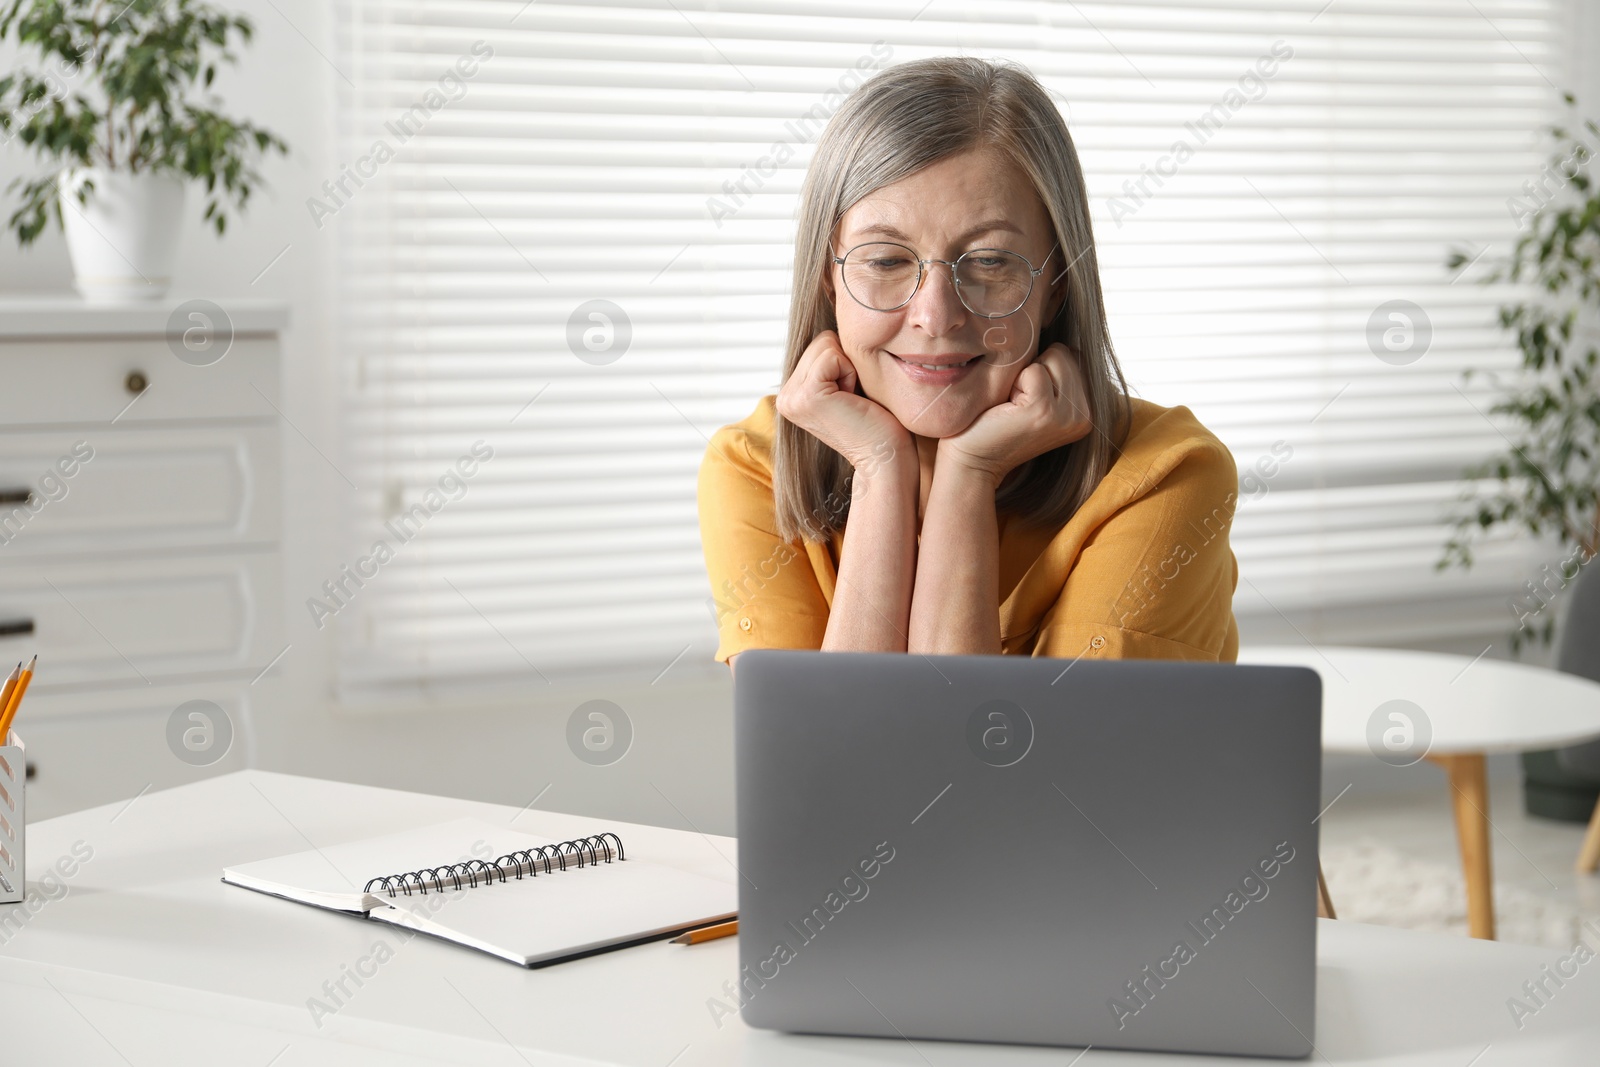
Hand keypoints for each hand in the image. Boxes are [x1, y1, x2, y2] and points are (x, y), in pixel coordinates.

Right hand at [776, 330, 911, 472]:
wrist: (886, 457)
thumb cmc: (877, 421)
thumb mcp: (846, 385)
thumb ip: (831, 362)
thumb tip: (836, 319)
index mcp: (791, 393)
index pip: (820, 344)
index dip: (845, 363)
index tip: (851, 397)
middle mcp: (785, 396)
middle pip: (821, 340)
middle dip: (846, 364)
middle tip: (853, 400)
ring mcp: (791, 397)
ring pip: (827, 344)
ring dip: (850, 369)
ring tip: (852, 401)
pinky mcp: (807, 396)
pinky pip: (833, 355)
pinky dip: (850, 373)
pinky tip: (852, 401)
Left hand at [938, 343, 1091, 483]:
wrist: (971, 460)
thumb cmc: (994, 421)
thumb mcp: (1033, 392)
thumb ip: (1054, 369)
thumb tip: (1056, 313)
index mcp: (1088, 410)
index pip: (1072, 354)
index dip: (1040, 368)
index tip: (1025, 400)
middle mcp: (1086, 416)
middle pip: (1064, 352)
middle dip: (1033, 369)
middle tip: (1016, 405)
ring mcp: (1069, 416)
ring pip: (1052, 356)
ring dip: (1024, 375)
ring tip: (1013, 407)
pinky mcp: (1045, 413)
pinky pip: (1033, 369)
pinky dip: (1014, 382)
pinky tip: (1006, 410)